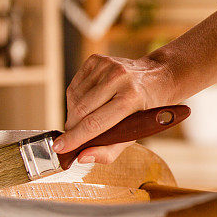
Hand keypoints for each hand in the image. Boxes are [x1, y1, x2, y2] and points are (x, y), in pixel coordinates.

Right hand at [54, 54, 175, 163]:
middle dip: (72, 127)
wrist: (157, 77)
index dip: (75, 137)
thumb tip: (82, 157)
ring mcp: (107, 65)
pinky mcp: (97, 59)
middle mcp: (119, 78)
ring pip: (74, 97)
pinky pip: (75, 85)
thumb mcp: (135, 134)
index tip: (59, 147)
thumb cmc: (145, 109)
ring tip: (86, 118)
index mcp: (132, 98)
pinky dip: (75, 99)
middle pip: (81, 110)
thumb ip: (109, 150)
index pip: (96, 122)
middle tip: (74, 136)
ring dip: (74, 114)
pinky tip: (88, 103)